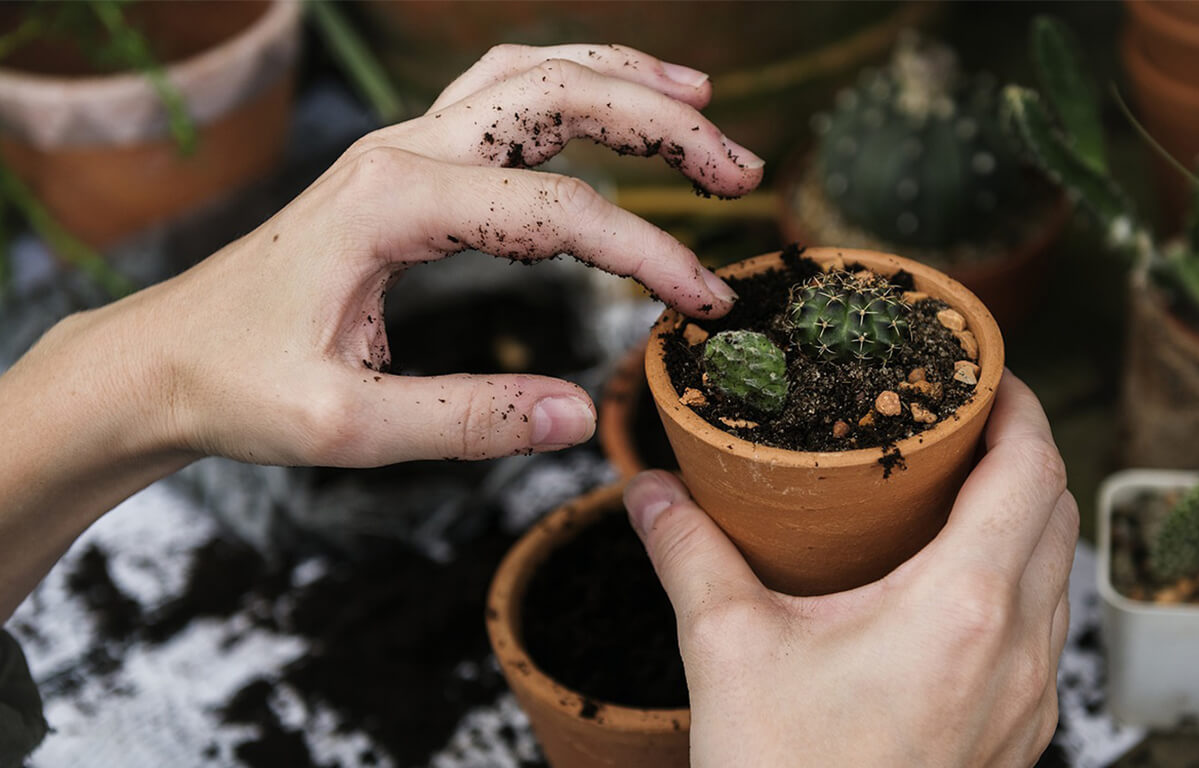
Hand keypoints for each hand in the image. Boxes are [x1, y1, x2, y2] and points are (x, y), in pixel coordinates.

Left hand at [139, 42, 762, 466]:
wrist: (163, 358)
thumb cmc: (239, 387)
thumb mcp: (347, 427)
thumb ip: (468, 420)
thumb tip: (580, 416)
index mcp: (391, 204)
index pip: (557, 213)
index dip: (647, 253)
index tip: (704, 304)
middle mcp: (401, 152)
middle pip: (556, 96)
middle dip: (662, 122)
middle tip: (741, 170)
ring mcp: (401, 147)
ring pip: (530, 74)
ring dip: (622, 80)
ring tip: (702, 101)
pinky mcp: (404, 164)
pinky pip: (500, 97)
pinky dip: (570, 87)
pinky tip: (611, 103)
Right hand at [623, 372, 1075, 767]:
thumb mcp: (726, 650)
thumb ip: (689, 553)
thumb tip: (650, 491)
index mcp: (963, 606)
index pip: (1031, 468)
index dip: (1018, 404)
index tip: (985, 371)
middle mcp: (1019, 650)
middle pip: (1056, 511)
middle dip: (1021, 450)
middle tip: (961, 419)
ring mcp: (1030, 702)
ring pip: (1058, 573)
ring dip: (1025, 516)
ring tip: (958, 490)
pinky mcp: (1020, 739)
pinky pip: (1045, 631)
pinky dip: (1019, 580)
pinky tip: (955, 586)